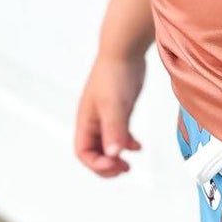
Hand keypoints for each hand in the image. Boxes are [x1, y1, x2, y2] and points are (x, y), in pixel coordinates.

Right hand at [74, 48, 146, 177]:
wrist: (124, 51)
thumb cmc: (114, 74)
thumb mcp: (114, 105)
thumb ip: (114, 130)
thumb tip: (114, 154)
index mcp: (86, 120)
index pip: (83, 152)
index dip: (96, 164)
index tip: (115, 165)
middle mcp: (93, 120)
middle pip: (93, 152)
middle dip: (106, 166)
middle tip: (123, 170)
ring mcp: (106, 115)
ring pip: (107, 145)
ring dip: (115, 158)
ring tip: (128, 166)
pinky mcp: (119, 110)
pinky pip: (118, 134)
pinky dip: (126, 143)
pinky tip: (138, 147)